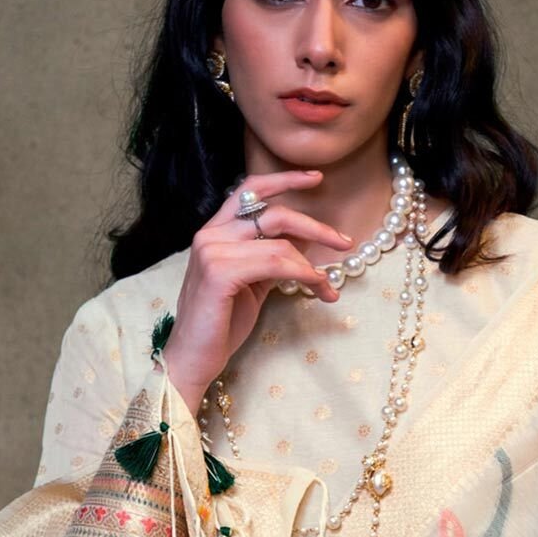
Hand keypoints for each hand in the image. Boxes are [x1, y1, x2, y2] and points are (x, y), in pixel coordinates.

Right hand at [163, 169, 350, 412]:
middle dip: (315, 226)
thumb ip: (272, 257)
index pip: (250, 190)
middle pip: (273, 213)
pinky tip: (317, 289)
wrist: (193, 357)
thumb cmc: (221, 323)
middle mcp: (210, 235)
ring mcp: (212, 252)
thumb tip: (308, 240)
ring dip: (312, 264)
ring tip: (328, 286)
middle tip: (344, 242)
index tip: (316, 178)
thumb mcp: (253, 282)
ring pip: (279, 242)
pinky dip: (303, 274)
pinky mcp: (220, 273)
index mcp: (214, 232)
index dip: (285, 179)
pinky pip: (276, 263)